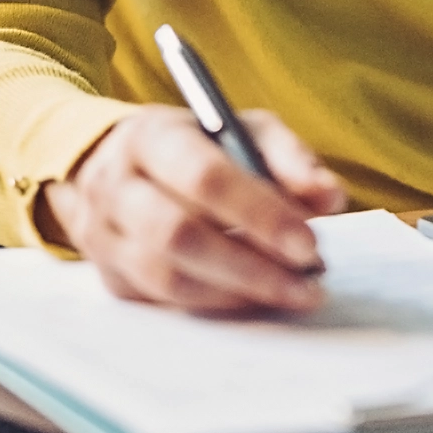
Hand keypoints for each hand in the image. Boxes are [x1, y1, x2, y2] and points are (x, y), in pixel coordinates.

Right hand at [39, 106, 345, 313]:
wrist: (114, 162)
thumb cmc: (198, 144)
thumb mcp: (245, 129)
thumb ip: (290, 158)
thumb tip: (329, 198)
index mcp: (152, 136)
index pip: (204, 177)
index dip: (259, 214)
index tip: (309, 244)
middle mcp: (116, 186)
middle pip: (179, 234)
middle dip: (252, 265)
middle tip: (307, 281)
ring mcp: (103, 236)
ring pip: (168, 277)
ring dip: (238, 292)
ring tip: (293, 293)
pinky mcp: (110, 276)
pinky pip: (163, 301)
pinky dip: (216, 303)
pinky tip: (256, 298)